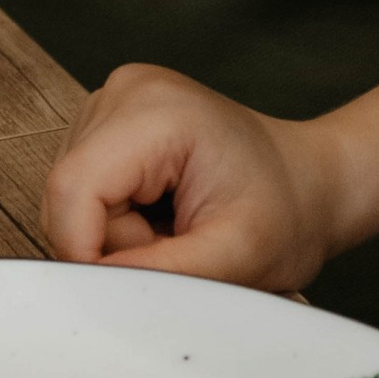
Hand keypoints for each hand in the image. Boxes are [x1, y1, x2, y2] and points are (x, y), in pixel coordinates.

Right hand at [43, 63, 345, 290]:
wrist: (309, 183)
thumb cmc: (287, 212)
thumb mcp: (237, 256)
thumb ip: (160, 273)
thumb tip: (92, 287)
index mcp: (156, 108)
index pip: (72, 190)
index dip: (86, 253)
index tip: (134, 286)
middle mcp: (126, 90)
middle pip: (69, 197)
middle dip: (114, 245)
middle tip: (179, 247)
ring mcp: (114, 100)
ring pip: (72, 199)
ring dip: (117, 234)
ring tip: (176, 227)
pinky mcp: (109, 121)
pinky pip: (83, 191)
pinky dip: (118, 218)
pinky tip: (162, 211)